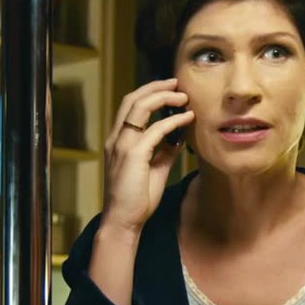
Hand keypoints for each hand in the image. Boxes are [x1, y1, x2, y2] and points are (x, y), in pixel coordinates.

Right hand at [101, 78, 194, 233]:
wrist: (124, 221)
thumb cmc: (137, 198)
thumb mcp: (154, 169)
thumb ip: (164, 151)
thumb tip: (179, 137)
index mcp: (118, 141)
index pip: (130, 106)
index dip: (150, 93)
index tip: (171, 89)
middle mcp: (117, 138)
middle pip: (132, 99)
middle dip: (156, 87)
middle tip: (178, 83)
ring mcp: (122, 145)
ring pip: (140, 107)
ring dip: (164, 97)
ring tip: (183, 96)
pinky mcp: (133, 155)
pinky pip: (155, 130)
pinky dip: (172, 121)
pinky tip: (187, 119)